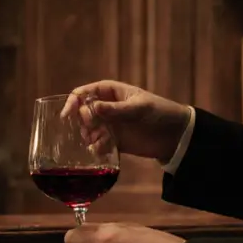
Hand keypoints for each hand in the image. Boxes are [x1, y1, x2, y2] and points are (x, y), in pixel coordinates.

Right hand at [62, 80, 189, 162]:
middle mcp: (107, 108)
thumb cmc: (160, 113)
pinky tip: (103, 151)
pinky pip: (98, 145)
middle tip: (92, 130)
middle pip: (82, 113)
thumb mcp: (139, 109)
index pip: (84, 93)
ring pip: (88, 130)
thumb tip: (92, 108)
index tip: (67, 115)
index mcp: (111, 92)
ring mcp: (110, 125)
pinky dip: (97, 148)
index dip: (73, 102)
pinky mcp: (114, 141)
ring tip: (101, 141)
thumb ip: (116, 110)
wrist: (175, 135)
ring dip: (89, 137)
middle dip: (83, 122)